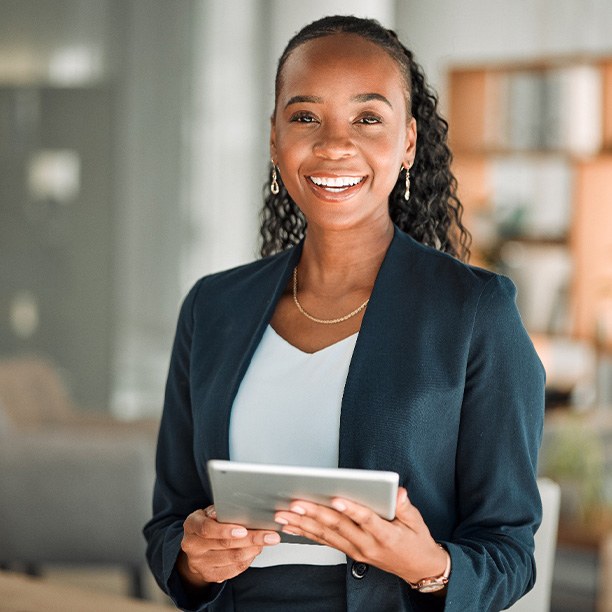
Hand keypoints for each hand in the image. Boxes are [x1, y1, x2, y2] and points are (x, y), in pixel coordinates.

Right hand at [178, 505, 280, 586]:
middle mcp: (193, 546)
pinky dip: (249, 559)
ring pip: (232, 558)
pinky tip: (256, 550)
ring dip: (253, 549)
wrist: (196, 548)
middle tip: (270, 535)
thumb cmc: (208, 523)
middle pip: (225, 544)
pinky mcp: (210, 575)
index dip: (225, 530)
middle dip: (251, 539)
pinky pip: (234, 569)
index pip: (207, 529)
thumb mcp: (210, 512)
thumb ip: (221, 511)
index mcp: (192, 525)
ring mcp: (200, 563)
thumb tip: (238, 508)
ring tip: (267, 541)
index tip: (243, 530)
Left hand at [274, 487, 447, 584]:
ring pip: (326, 536)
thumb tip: (398, 492)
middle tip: (296, 503)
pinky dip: (307, 533)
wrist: (418, 568)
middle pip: (338, 527)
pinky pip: (325, 542)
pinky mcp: (350, 553)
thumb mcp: (417, 521)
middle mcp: (367, 545)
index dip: (351, 510)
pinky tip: (292, 526)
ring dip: (303, 524)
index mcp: (385, 535)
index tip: (336, 499)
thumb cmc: (416, 541)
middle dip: (315, 513)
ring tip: (284, 514)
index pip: (366, 520)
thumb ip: (405, 506)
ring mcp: (356, 551)